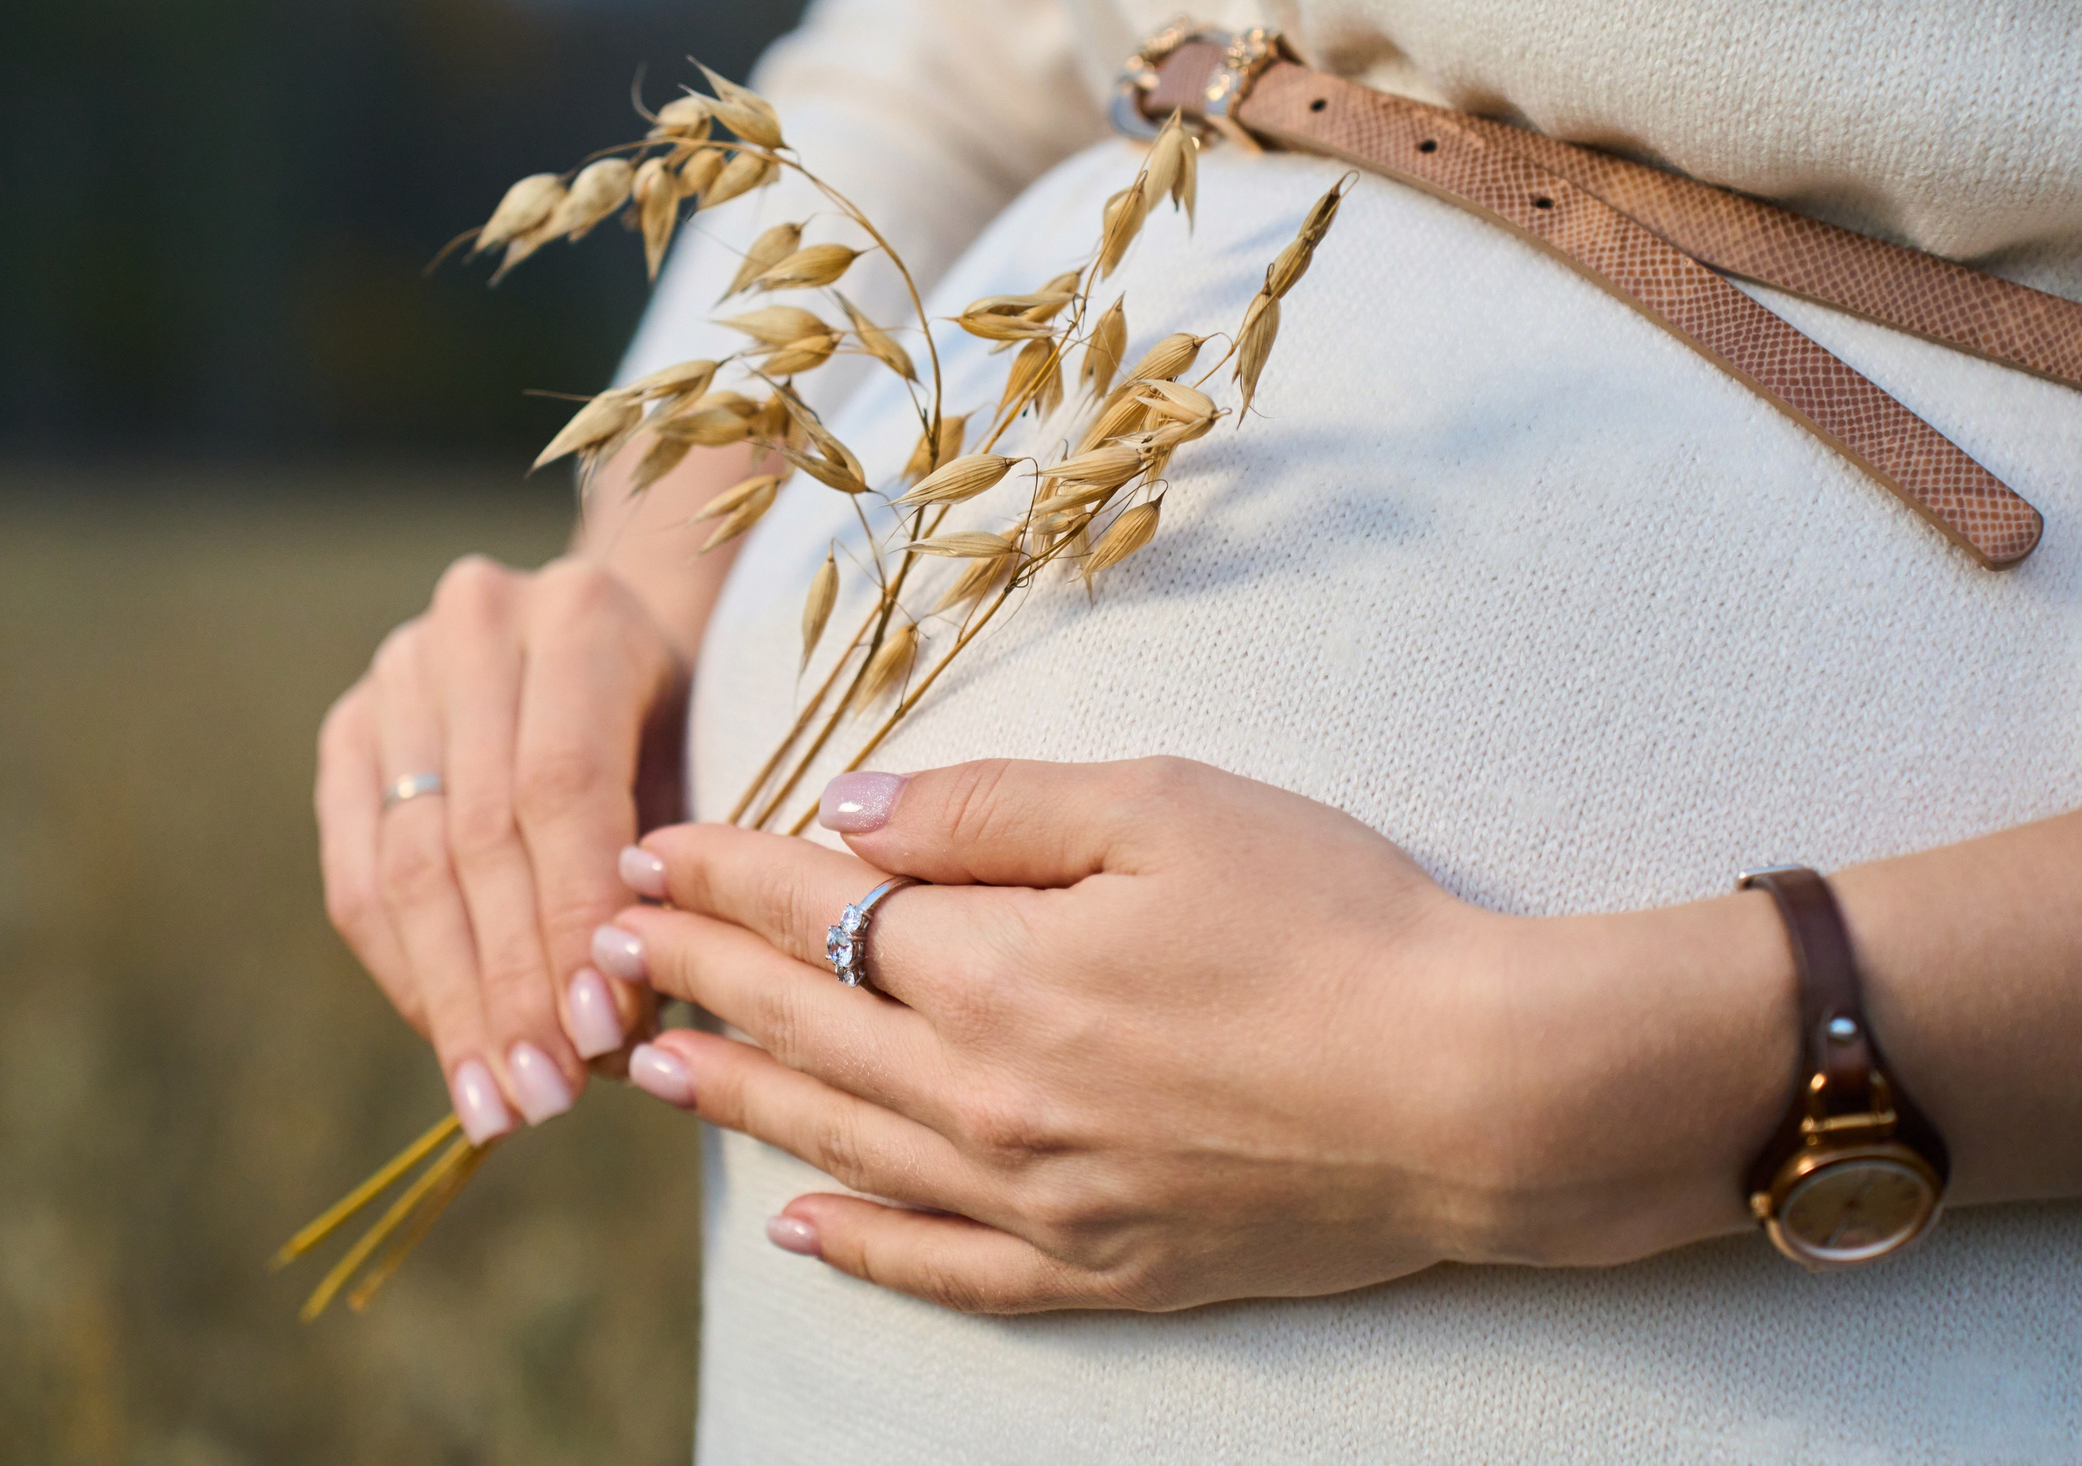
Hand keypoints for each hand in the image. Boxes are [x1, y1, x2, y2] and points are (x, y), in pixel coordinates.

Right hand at [315, 555, 687, 1141]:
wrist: (609, 641)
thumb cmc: (683, 724)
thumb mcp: (707, 772)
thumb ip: (672, 879)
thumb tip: (616, 1033)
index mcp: (581, 615)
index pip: (559, 788)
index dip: (571, 922)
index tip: (599, 1039)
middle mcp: (474, 627)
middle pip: (476, 838)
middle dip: (511, 987)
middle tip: (543, 1098)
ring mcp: (396, 674)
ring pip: (405, 869)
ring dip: (453, 1003)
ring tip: (496, 1105)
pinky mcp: (347, 731)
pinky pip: (358, 877)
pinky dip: (408, 976)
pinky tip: (453, 1046)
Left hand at [597, 757, 1796, 1312]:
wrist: (1476, 1090)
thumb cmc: (1335, 922)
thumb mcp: (1164, 809)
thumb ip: (989, 810)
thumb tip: (846, 814)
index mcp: (995, 970)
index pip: (816, 910)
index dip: (720, 875)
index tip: (646, 851)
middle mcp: (987, 1098)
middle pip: (805, 1023)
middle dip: (696, 972)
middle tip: (605, 946)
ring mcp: (1038, 1200)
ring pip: (844, 1144)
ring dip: (737, 1099)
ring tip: (651, 1066)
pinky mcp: (1101, 1272)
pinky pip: (943, 1269)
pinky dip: (860, 1248)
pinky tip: (798, 1229)